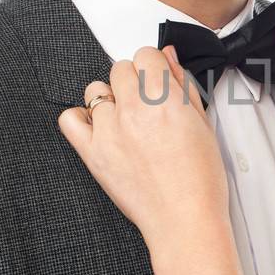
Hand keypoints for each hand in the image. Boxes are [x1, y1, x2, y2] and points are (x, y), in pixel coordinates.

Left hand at [57, 45, 229, 248]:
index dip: (154, 66)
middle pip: (120, 69)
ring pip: (95, 90)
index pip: (146, 54)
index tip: (158, 79)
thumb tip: (170, 58)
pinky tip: (99, 128)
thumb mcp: (203, 124)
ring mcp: (109, 131)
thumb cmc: (199, 180)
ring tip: (126, 120)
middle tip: (146, 104)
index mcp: (165, 99)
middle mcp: (134, 110)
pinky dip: (81, 119)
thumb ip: (183, 85)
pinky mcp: (92, 153)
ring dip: (110, 99)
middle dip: (134, 81)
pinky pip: (70, 119)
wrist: (184, 219)